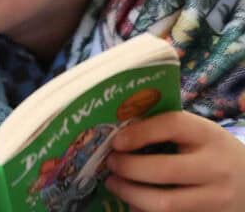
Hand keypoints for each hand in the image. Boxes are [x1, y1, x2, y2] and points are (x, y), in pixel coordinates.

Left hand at [105, 111, 244, 210]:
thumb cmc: (211, 153)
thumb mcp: (198, 134)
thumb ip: (166, 130)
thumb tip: (116, 133)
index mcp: (210, 136)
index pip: (172, 125)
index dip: (140, 132)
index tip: (116, 141)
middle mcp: (217, 168)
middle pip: (164, 170)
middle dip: (128, 168)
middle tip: (110, 164)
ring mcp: (217, 199)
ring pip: (165, 204)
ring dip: (131, 195)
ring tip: (115, 184)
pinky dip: (144, 211)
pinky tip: (134, 203)